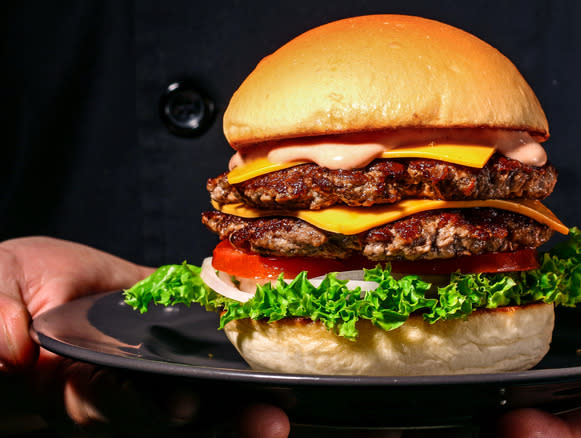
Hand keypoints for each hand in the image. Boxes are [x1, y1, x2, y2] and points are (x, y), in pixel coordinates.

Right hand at [0, 237, 289, 436]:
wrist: (30, 285)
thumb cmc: (7, 297)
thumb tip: (10, 349)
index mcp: (79, 388)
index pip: (118, 405)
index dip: (147, 407)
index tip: (180, 405)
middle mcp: (128, 384)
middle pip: (178, 409)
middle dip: (222, 418)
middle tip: (269, 424)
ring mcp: (160, 357)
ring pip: (206, 383)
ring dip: (247, 396)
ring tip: (286, 404)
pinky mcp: (181, 323)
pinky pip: (214, 335)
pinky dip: (245, 341)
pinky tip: (282, 343)